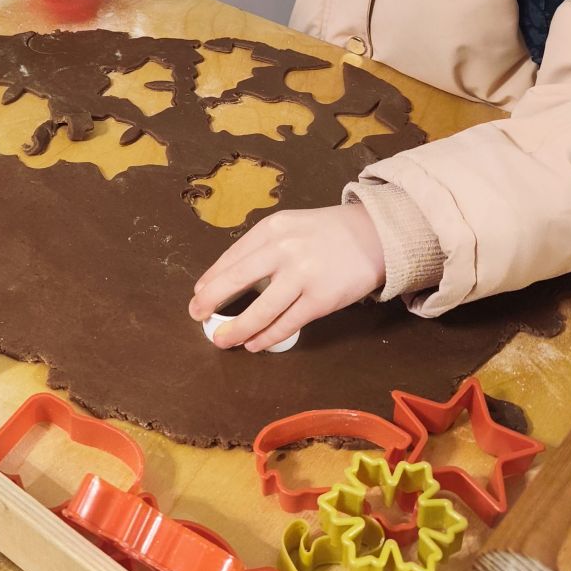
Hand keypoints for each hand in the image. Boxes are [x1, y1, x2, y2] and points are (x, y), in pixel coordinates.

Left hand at [188, 204, 385, 351]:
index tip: (198, 294)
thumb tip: (227, 279)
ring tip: (221, 340)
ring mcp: (303, 275)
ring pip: (260, 310)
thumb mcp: (288, 227)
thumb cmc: (324, 234)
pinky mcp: (321, 300)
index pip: (232, 257)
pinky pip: (286, 324)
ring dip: (236, 328)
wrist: (373, 236)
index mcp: (272, 228)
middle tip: (196, 316)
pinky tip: (253, 344)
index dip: (211, 279)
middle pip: (237, 280)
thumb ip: (261, 248)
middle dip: (211, 301)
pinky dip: (266, 337)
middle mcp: (283, 249)